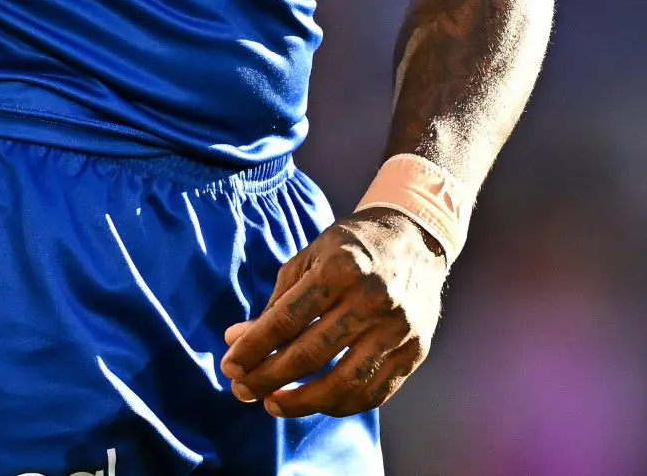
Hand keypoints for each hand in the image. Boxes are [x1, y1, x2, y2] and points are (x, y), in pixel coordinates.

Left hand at [219, 208, 446, 416]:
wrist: (416, 239)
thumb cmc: (350, 248)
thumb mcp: (310, 258)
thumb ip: (277, 302)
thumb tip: (238, 341)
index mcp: (340, 268)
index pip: (286, 320)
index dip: (253, 348)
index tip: (230, 366)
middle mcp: (372, 299)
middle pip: (311, 355)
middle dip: (269, 378)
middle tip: (243, 391)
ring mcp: (397, 329)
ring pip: (344, 384)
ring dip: (302, 403)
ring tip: (272, 405)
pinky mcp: (414, 352)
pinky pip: (374, 393)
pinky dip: (340, 406)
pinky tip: (315, 404)